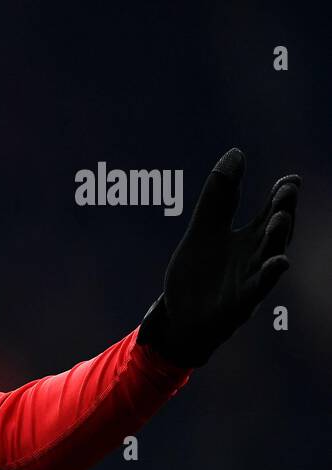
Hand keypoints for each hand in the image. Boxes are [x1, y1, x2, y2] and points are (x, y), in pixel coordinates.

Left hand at [138, 148, 299, 367]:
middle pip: (274, 230)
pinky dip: (269, 275)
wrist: (179, 316)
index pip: (269, 211)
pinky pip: (259, 287)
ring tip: (280, 218)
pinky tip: (278, 261)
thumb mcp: (203, 229)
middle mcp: (255, 256)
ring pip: (270, 256)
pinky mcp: (241, 301)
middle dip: (282, 210)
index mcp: (248, 237)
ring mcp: (250, 279)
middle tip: (288, 188)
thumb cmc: (197, 273)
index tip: (290, 179)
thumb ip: (218, 196)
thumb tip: (236, 153)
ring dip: (277, 237)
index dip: (280, 196)